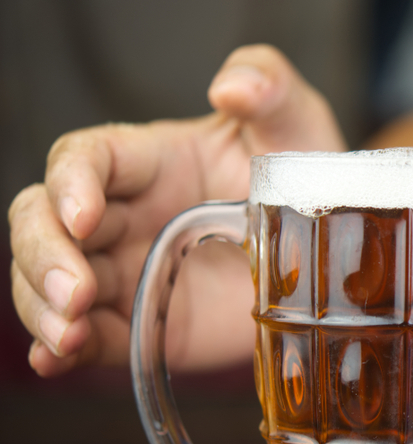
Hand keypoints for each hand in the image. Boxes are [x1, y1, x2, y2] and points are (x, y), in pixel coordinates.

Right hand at [9, 45, 344, 376]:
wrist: (337, 249)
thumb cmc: (307, 175)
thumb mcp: (296, 121)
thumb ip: (268, 83)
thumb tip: (230, 86)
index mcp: (152, 162)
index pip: (84, 160)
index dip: (71, 184)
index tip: (86, 216)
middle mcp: (127, 216)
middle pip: (46, 223)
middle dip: (45, 255)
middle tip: (76, 292)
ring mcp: (131, 273)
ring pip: (51, 283)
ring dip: (44, 307)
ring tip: (68, 335)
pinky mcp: (145, 324)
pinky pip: (93, 338)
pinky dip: (64, 350)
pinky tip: (56, 360)